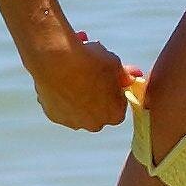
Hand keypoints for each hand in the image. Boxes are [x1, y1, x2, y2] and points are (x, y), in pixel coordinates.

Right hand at [28, 31, 144, 131]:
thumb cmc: (90, 62)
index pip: (120, 106)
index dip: (116, 91)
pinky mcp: (53, 115)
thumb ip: (124, 74)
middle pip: (99, 109)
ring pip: (79, 107)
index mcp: (114, 115)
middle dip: (98, 94)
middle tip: (93, 73)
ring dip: (80, 93)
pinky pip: (62, 105)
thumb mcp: (114, 63)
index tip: (111, 78)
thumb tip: (132, 77)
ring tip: (75, 70)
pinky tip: (62, 76)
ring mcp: (72, 122)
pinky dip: (62, 93)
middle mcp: (94, 124)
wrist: (57, 60)